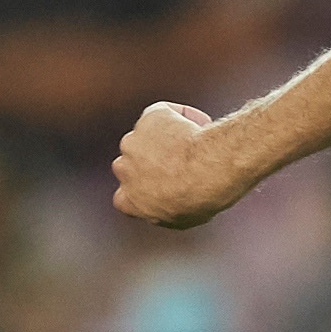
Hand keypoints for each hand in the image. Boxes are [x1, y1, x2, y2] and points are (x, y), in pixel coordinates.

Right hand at [111, 100, 244, 229]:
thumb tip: (173, 203)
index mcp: (127, 200)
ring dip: (167, 136)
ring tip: (198, 142)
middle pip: (134, 161)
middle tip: (185, 160)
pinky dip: (181, 115)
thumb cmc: (202, 197)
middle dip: (154, 159)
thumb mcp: (183, 219)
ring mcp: (133, 140)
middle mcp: (123, 169)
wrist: (208, 168)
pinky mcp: (150, 117)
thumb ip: (166, 211)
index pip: (127, 195)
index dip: (145, 186)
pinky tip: (200, 124)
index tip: (165, 183)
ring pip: (149, 135)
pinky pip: (165, 112)